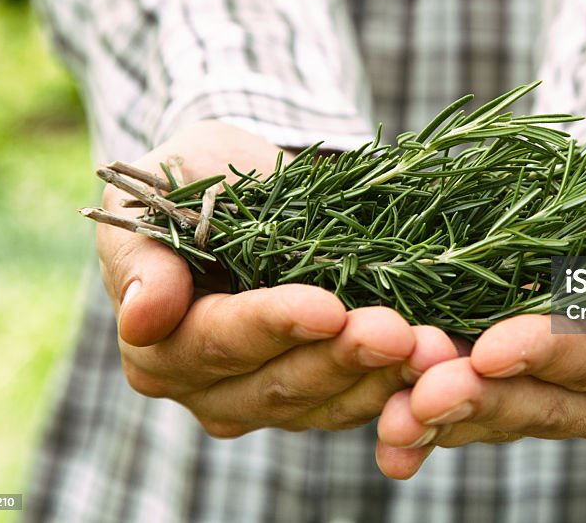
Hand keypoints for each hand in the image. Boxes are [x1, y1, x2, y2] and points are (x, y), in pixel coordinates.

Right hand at [97, 120, 458, 436]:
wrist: (249, 190)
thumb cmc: (194, 182)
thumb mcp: (154, 195)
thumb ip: (143, 255)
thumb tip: (144, 314)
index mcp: (160, 346)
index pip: (218, 340)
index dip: (273, 325)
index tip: (327, 307)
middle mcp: (208, 389)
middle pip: (279, 384)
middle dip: (342, 357)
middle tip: (399, 332)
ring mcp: (267, 400)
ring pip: (328, 403)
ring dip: (384, 378)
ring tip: (434, 347)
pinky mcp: (319, 397)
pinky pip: (361, 402)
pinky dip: (402, 384)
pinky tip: (442, 358)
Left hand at [374, 250, 585, 478]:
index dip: (544, 353)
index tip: (490, 351)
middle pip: (543, 402)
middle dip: (479, 399)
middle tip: (422, 396)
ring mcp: (563, 404)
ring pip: (500, 419)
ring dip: (442, 422)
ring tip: (393, 424)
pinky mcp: (516, 400)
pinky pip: (473, 420)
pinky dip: (430, 427)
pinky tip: (391, 438)